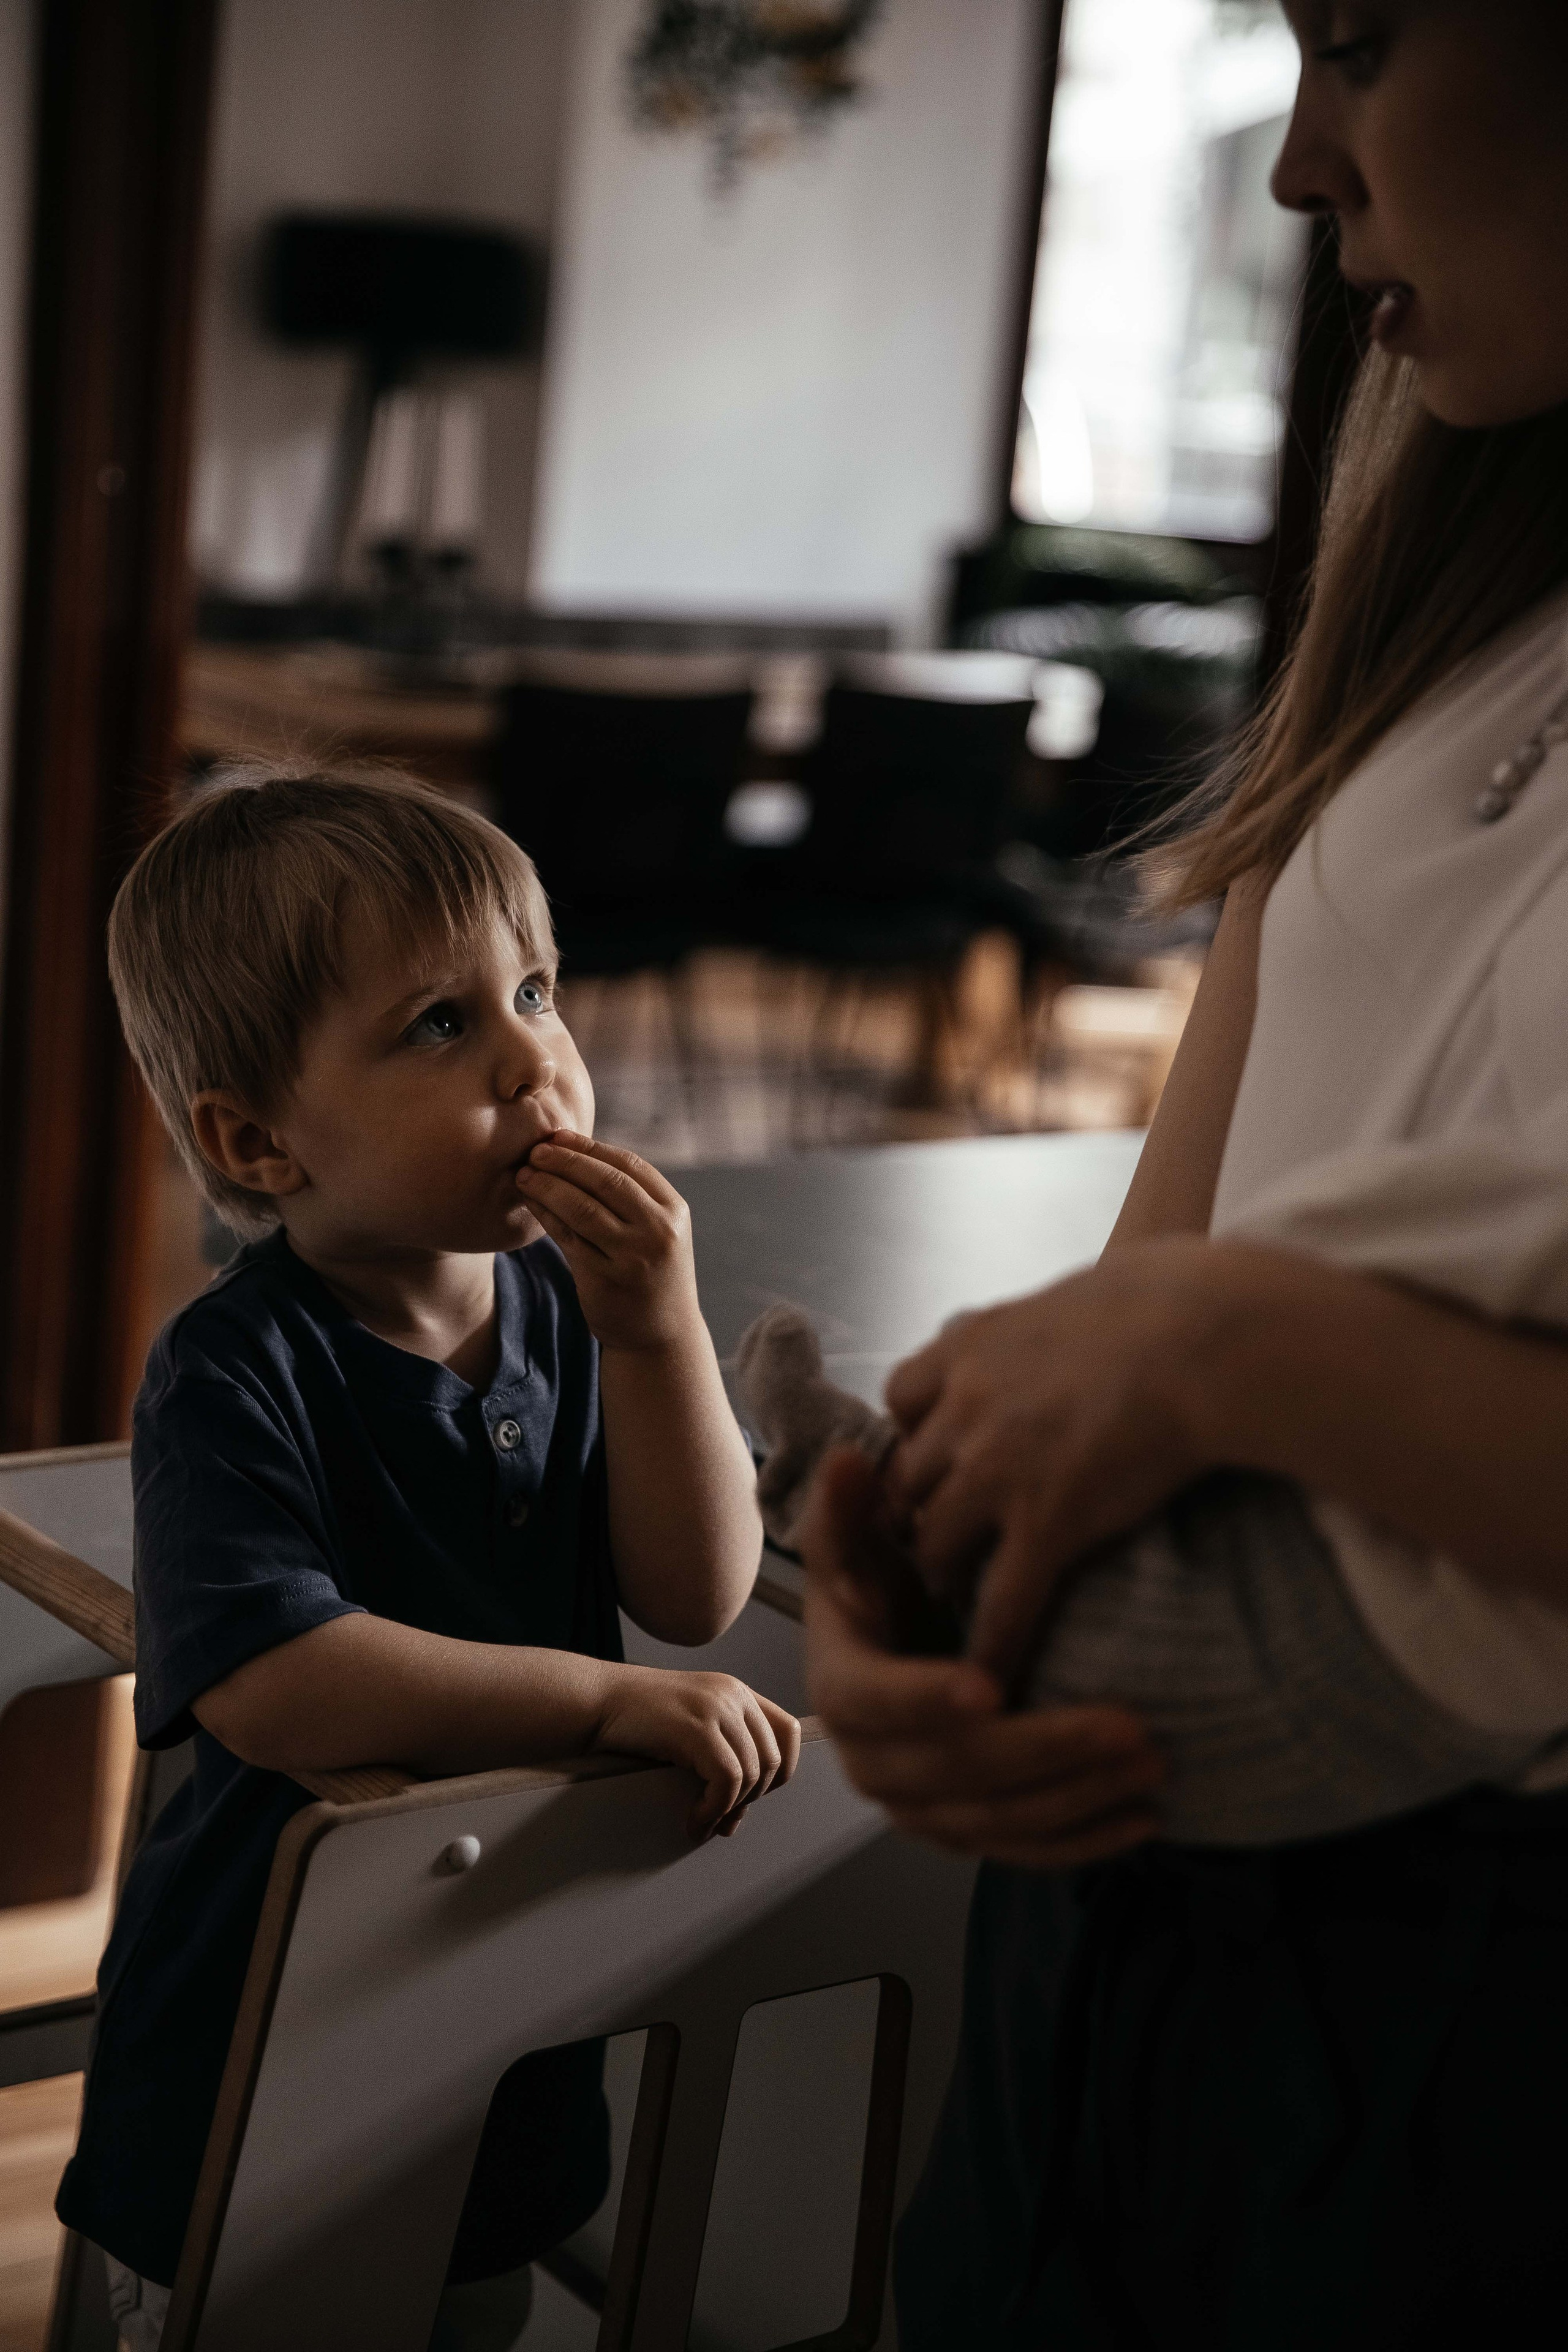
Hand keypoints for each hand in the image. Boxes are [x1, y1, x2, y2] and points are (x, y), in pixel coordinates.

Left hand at [516, 1133, 699, 1351]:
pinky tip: (530, 1202)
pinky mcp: (605, 1279)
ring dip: (548, 1186)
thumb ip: (632, 1197)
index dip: (590, 1147)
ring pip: (582, 1207)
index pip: (629, 1164)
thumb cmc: (651, 1273)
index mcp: (674, 1211)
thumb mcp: (658, 1231)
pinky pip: (567, 1238)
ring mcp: (632, 1257)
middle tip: (535, 1150)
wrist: (661, 1335)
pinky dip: (545, 1215)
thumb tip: (577, 1150)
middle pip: (605, 1181)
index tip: (559, 1136)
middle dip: (565, 1161)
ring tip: (523, 1174)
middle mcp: (657, 1231)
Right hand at [591, 1662, 801, 1839]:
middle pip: (773, 1760)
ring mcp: (717, 1708)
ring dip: (729, 1811)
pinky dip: (714, 1809)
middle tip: (722, 1822)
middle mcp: (733, 1695)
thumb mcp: (691, 1726)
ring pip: (752, 1774)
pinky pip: (727, 1781)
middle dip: (752, 1800)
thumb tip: (739, 1815)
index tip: (751, 1797)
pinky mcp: (697, 1728)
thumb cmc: (637, 1721)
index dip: (781, 1772)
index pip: (789, 1732)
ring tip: (703, 1825)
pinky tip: (694, 1820)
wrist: (597, 1701)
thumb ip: (722, 1753)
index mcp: (737, 1691)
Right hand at [803, 1450, 1163, 1867]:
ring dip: (1079, 1798)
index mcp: (841, 1688)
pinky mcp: (961, 1831)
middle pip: (956, 1771)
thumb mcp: (857, 1542)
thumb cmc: (878, 1584)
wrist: (887, 1647)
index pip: (877, 1701)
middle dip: (1046, 1753)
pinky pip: (1021, 1850)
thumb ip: (849, 1507)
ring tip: (1153, 1764)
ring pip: (997, 1821)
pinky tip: (1143, 1821)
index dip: (926, 1697)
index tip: (990, 1684)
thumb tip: (849, 1460)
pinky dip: (1082, 1842)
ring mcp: (917, 1808)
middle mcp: (871, 1763)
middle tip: (1130, 1728)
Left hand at [885, 1238, 1224, 1683]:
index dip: (917, 1434)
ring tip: (955, 1604)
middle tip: (934, 1546)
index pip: (903, 1397)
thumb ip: (1054, 1313)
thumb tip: (1080, 1304)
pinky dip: (990, 1645)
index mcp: (971, 1345)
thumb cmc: (1171, 1296)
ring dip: (942, 1575)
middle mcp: (965, 1407)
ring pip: (934, 1542)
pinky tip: (992, 1681)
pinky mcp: (1046, 1522)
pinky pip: (1001, 1601)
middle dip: (918, 1514)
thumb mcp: (1083, 1286)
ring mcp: (997, 1469)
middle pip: (910, 1478)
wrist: (1209, 1335)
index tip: (938, 1457)